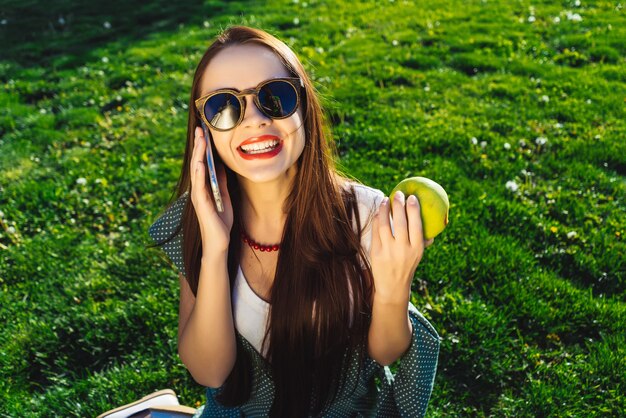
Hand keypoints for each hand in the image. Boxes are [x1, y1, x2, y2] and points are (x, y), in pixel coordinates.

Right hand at [190, 126, 233, 253]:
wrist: (219, 243)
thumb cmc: (221, 221)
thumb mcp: (224, 196)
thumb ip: (221, 182)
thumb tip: (222, 165)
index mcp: (204, 186)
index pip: (202, 162)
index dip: (203, 147)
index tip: (205, 131)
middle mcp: (198, 189)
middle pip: (197, 163)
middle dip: (199, 145)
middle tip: (200, 128)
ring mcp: (198, 196)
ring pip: (196, 171)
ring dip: (198, 154)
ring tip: (200, 139)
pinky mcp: (201, 205)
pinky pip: (199, 186)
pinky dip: (199, 173)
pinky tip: (200, 162)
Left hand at [369, 191, 433, 303]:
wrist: (393, 287)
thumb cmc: (407, 265)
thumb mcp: (418, 255)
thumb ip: (423, 240)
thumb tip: (433, 224)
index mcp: (417, 248)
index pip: (416, 225)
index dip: (414, 209)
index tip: (412, 197)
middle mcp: (403, 249)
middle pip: (400, 222)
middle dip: (399, 205)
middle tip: (397, 194)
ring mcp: (389, 251)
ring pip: (385, 225)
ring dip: (384, 210)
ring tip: (385, 200)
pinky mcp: (376, 253)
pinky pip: (376, 232)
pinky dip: (377, 220)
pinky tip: (378, 212)